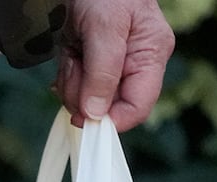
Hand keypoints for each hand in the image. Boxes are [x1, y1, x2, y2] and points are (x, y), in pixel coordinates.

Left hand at [52, 0, 174, 132]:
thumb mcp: (105, 27)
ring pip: (87, 100)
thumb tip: (98, 114)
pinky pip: (74, 87)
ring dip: (72, 82)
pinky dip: (66, 75)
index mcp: (150, 55)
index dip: (112, 119)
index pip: (138, 107)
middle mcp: (134, 64)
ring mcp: (110, 66)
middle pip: (108, 106)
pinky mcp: (90, 64)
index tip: (86, 117)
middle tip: (75, 64)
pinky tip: (68, 55)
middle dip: (84, 93)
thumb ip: (103, 71)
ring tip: (73, 52)